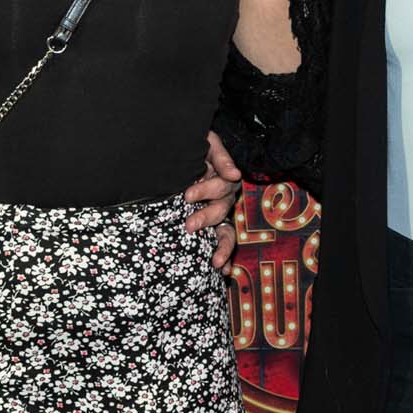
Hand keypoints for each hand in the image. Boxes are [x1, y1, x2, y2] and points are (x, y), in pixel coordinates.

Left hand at [187, 131, 242, 268]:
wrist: (177, 148)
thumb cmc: (193, 145)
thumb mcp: (207, 142)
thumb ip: (220, 156)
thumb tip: (235, 174)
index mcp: (221, 176)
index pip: (223, 184)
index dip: (208, 190)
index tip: (188, 195)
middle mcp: (222, 196)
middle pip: (221, 208)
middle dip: (206, 218)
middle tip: (189, 225)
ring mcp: (218, 211)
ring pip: (226, 230)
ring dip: (222, 246)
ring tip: (213, 262)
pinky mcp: (212, 226)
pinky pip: (223, 242)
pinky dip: (225, 257)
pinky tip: (222, 270)